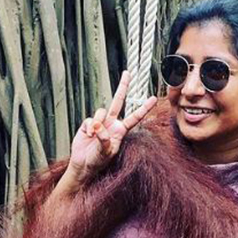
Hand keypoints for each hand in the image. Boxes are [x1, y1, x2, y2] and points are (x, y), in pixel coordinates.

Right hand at [66, 71, 156, 187]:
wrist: (84, 165)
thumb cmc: (98, 161)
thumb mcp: (105, 152)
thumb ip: (104, 138)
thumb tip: (98, 125)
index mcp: (121, 131)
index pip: (135, 117)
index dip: (144, 108)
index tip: (153, 99)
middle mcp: (112, 124)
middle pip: (119, 101)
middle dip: (123, 87)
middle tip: (128, 72)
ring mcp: (101, 122)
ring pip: (101, 111)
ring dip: (96, 124)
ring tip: (93, 137)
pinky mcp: (89, 124)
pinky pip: (90, 119)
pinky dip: (88, 127)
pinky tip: (87, 136)